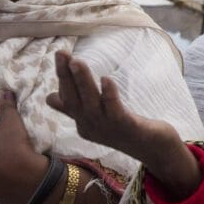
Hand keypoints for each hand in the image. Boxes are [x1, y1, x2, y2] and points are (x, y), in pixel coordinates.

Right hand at [46, 51, 199, 197]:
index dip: (63, 78)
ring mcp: (107, 127)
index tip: (60, 56)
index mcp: (83, 122)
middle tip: (61, 52)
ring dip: (83, 82)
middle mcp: (91, 125)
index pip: (67, 99)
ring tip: (77, 61)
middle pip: (74, 100)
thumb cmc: (125, 130)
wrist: (154, 150)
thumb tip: (49, 97)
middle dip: (66, 76)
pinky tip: (106, 79)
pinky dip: (109, 95)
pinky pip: (114, 110)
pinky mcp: (126, 127)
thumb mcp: (96, 117)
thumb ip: (75, 108)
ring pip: (91, 103)